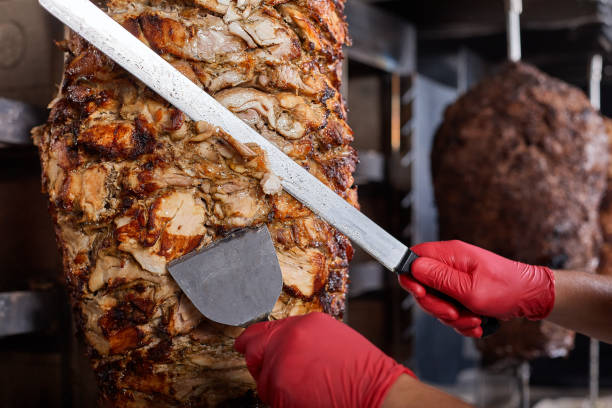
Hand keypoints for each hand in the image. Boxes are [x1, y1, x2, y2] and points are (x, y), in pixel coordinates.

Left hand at [234, 312, 413, 407]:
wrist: (378, 393)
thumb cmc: (363, 373)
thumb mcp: (333, 340)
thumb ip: (304, 338)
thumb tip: (284, 346)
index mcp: (305, 323)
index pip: (266, 328)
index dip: (255, 338)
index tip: (246, 343)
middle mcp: (289, 337)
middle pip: (254, 346)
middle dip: (256, 358)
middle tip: (265, 369)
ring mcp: (281, 361)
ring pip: (261, 375)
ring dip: (272, 382)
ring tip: (300, 388)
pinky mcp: (278, 386)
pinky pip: (268, 393)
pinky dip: (279, 398)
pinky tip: (301, 397)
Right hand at [399, 240, 554, 337]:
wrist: (532, 297)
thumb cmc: (507, 289)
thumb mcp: (470, 288)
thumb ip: (439, 278)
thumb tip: (413, 266)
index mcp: (450, 254)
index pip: (414, 258)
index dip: (410, 278)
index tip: (421, 294)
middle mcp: (451, 263)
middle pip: (422, 285)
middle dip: (436, 305)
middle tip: (454, 314)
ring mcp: (456, 277)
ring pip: (436, 300)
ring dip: (452, 317)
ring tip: (474, 320)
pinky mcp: (462, 291)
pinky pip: (450, 308)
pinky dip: (461, 320)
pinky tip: (477, 322)